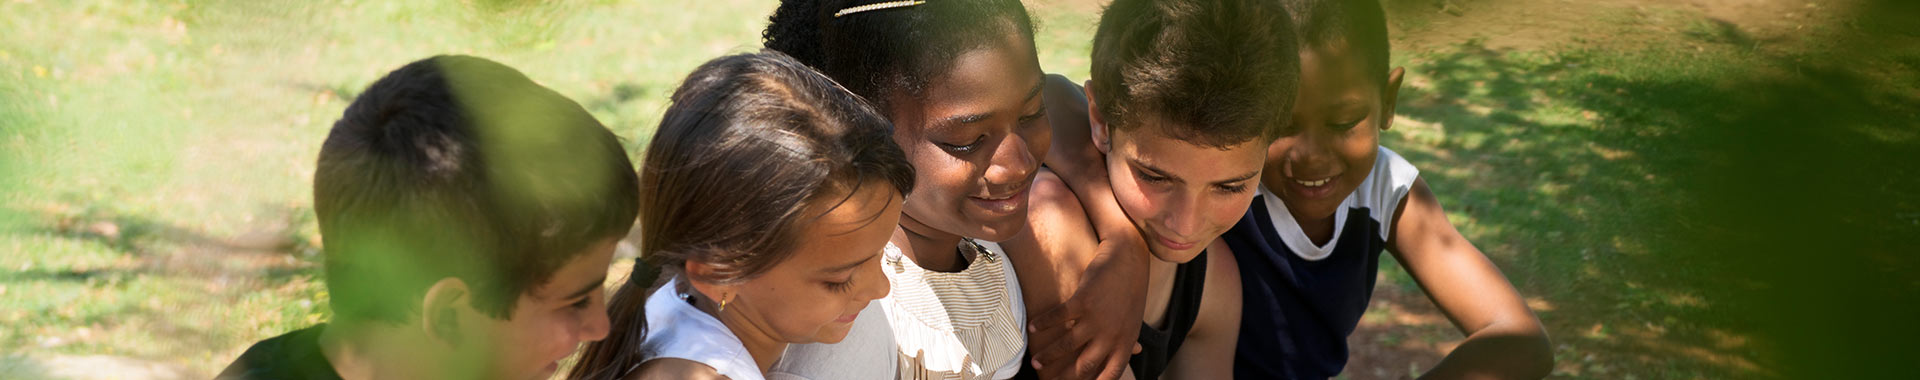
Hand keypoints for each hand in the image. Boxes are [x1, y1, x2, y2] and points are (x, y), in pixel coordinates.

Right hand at [1028, 236, 1147, 379]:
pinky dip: (1042, 323)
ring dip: (1047, 356)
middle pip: (1084, 366)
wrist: (1128, 257)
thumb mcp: (1136, 317)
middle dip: (1064, 377)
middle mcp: (1112, 335)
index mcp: (1126, 342)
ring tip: (1035, 362)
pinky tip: (1031, 327)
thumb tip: (1136, 353)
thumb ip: (1131, 337)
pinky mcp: (1083, 301)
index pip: (1110, 373)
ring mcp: (1097, 319)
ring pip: (1066, 345)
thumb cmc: (1131, 288)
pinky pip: (1057, 318)